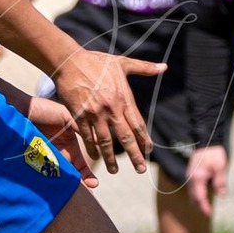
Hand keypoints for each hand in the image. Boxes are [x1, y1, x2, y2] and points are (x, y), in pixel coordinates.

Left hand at [26, 94, 98, 188]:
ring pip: (57, 178)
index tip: (93, 184)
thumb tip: (99, 140)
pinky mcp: (31, 162)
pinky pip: (42, 175)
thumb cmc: (42, 109)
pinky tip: (56, 189)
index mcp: (68, 144)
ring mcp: (44, 159)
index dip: (87, 175)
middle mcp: (57, 155)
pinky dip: (48, 183)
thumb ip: (81, 128)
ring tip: (73, 194)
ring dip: (66, 187)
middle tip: (86, 195)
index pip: (80, 165)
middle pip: (70, 175)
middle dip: (79, 186)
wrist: (19, 108)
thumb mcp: (66, 116)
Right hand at [52, 46, 165, 174]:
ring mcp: (95, 113)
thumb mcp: (122, 63)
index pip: (138, 124)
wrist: (69, 61)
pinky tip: (95, 157)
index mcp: (124, 98)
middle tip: (140, 170)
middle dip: (134, 155)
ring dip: (110, 158)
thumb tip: (164, 67)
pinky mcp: (79, 115)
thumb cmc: (96, 61)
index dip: (145, 139)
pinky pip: (86, 136)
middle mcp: (112, 108)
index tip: (149, 151)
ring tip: (114, 171)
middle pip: (126, 137)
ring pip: (105, 141)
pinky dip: (91, 148)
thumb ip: (144, 68)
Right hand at [184, 145, 229, 216]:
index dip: (204, 207)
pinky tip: (204, 196)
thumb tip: (222, 196)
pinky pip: (193, 188)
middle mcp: (191, 179)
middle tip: (208, 213)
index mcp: (197, 178)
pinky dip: (197, 194)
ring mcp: (190, 176)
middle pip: (193, 197)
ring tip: (206, 207)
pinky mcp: (192, 174)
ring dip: (198, 200)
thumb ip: (220, 182)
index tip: (209, 214)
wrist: (207, 142)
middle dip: (200, 206)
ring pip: (192, 193)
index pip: (199, 197)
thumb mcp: (220, 167)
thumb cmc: (214, 153)